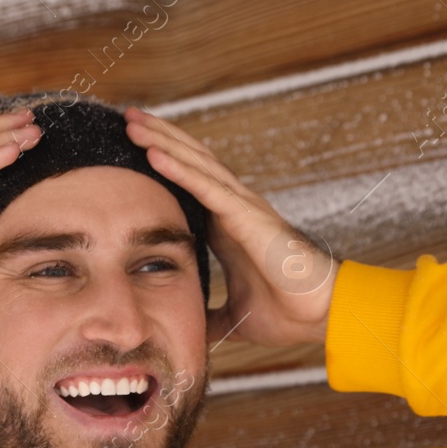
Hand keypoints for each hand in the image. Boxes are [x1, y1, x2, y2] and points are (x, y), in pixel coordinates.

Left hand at [122, 105, 335, 348]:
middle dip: (157, 138)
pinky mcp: (247, 217)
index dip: (163, 162)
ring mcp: (241, 208)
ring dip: (162, 142)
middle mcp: (233, 209)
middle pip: (190, 163)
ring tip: (132, 122)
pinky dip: (180, 170)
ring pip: (196, 165)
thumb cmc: (287, 311)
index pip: (189, 184)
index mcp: (226, 228)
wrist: (321, 315)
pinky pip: (208, 188)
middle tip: (126, 117)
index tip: (131, 148)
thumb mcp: (234, 317)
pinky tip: (154, 153)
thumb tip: (191, 330)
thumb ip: (211, 317)